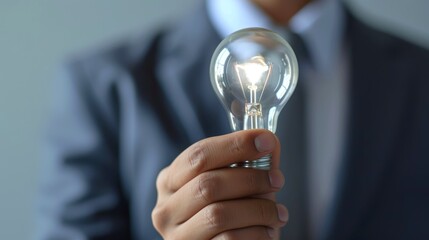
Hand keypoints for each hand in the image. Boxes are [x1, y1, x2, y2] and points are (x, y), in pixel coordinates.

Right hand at [152, 129, 287, 238]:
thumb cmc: (231, 212)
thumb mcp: (236, 183)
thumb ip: (250, 161)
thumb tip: (268, 140)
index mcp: (170, 180)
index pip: (199, 155)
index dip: (235, 145)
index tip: (266, 141)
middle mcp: (166, 208)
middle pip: (207, 185)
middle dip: (249, 179)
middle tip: (277, 180)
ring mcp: (176, 236)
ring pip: (217, 215)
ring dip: (257, 210)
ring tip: (278, 212)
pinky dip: (256, 233)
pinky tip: (268, 230)